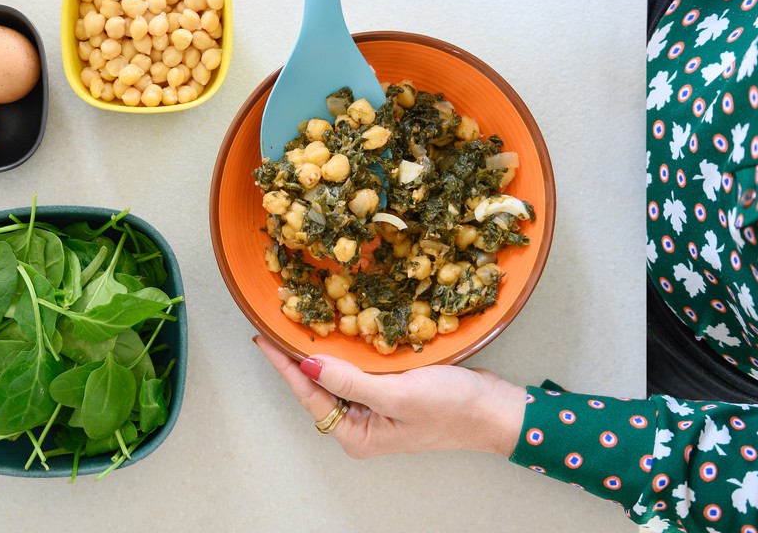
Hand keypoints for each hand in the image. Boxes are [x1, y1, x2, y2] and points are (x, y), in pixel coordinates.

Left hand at [254, 335, 525, 457]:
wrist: (494, 409)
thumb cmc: (452, 409)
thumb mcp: (398, 394)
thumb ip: (350, 381)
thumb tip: (308, 364)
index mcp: (357, 435)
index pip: (310, 395)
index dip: (285, 366)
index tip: (263, 339)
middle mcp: (361, 424)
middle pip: (318, 387)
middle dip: (299, 357)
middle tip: (276, 324)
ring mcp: (375, 407)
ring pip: (337, 376)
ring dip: (322, 351)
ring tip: (298, 323)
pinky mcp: (389, 390)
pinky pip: (358, 368)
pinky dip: (347, 350)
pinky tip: (337, 329)